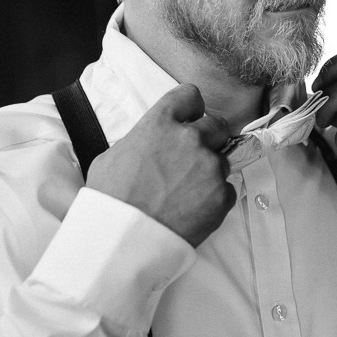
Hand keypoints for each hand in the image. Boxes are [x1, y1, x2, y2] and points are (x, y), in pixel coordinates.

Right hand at [86, 83, 235, 246]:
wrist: (123, 240)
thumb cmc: (110, 202)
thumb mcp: (112, 157)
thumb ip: (141, 141)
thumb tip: (149, 144)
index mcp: (160, 123)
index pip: (190, 95)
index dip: (191, 108)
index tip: (191, 118)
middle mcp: (189, 139)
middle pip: (217, 125)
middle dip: (208, 139)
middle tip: (192, 159)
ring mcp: (208, 166)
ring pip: (222, 159)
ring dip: (209, 172)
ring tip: (185, 192)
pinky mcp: (221, 195)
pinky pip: (226, 190)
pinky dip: (214, 199)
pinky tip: (192, 209)